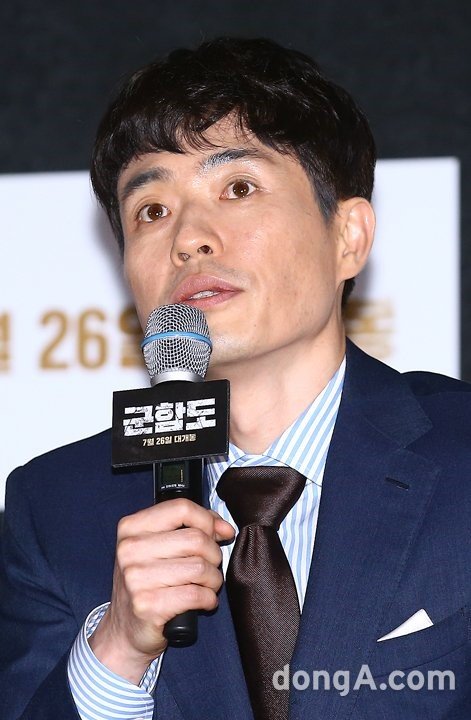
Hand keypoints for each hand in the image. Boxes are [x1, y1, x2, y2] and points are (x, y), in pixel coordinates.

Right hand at [89, 499, 234, 683]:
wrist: (123, 630)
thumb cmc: (148, 583)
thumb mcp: (160, 547)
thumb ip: (191, 528)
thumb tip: (224, 528)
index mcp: (131, 528)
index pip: (181, 508)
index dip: (208, 520)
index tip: (219, 533)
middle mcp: (130, 549)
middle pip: (195, 539)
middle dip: (214, 555)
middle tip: (210, 567)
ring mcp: (135, 578)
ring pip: (200, 567)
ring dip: (213, 579)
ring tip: (206, 585)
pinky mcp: (147, 605)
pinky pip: (196, 594)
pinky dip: (208, 599)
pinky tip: (203, 601)